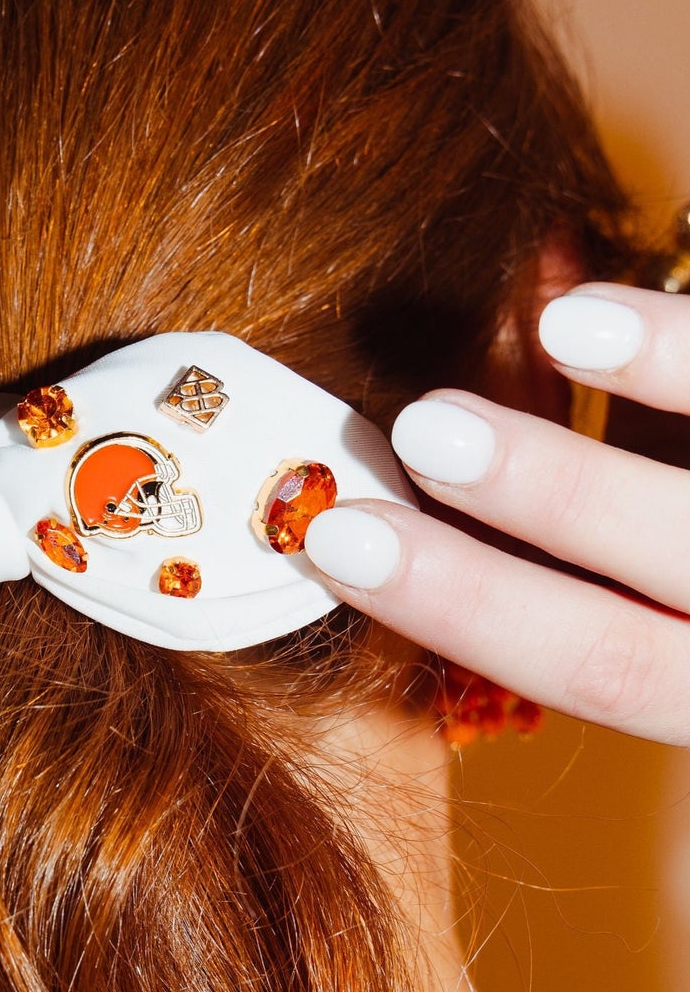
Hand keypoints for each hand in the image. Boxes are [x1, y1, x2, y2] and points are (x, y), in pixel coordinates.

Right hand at [302, 284, 689, 745]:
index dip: (473, 617)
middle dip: (495, 571)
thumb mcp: (671, 585)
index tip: (336, 547)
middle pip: (632, 647)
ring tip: (455, 404)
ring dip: (561, 475)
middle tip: (389, 474)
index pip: (609, 672)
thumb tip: (397, 488)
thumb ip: (581, 557)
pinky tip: (574, 320)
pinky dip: (678, 350)